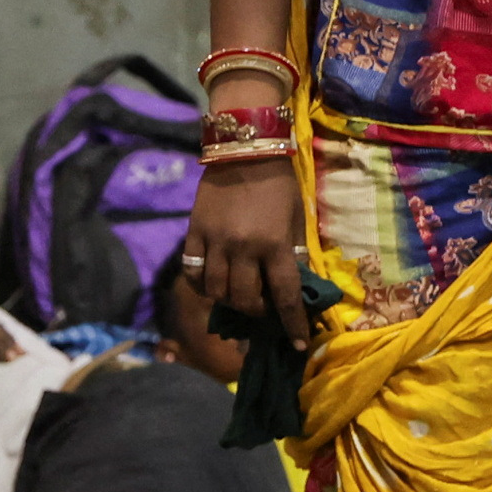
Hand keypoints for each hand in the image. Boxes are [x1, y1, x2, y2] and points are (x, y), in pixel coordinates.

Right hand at [189, 165, 305, 345]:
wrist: (244, 148)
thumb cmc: (278, 183)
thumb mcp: (298, 217)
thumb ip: (295, 252)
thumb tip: (296, 286)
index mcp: (275, 245)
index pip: (285, 296)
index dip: (292, 324)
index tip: (297, 343)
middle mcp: (244, 248)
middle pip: (245, 300)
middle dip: (257, 311)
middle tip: (262, 306)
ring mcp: (216, 242)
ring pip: (217, 291)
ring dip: (229, 301)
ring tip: (237, 294)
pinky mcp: (195, 232)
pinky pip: (193, 271)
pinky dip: (202, 284)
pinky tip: (211, 284)